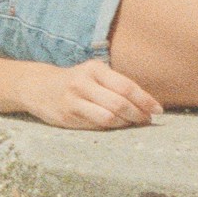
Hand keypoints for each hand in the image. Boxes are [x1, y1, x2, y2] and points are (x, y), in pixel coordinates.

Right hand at [19, 59, 162, 129]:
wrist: (39, 87)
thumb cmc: (77, 82)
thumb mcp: (95, 75)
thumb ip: (116, 85)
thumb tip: (147, 104)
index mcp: (95, 69)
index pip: (126, 86)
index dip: (145, 100)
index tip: (158, 110)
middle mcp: (83, 82)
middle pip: (119, 102)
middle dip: (138, 114)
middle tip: (147, 120)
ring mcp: (74, 100)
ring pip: (108, 116)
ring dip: (126, 122)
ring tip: (134, 123)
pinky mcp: (67, 116)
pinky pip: (95, 125)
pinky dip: (111, 127)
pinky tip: (117, 125)